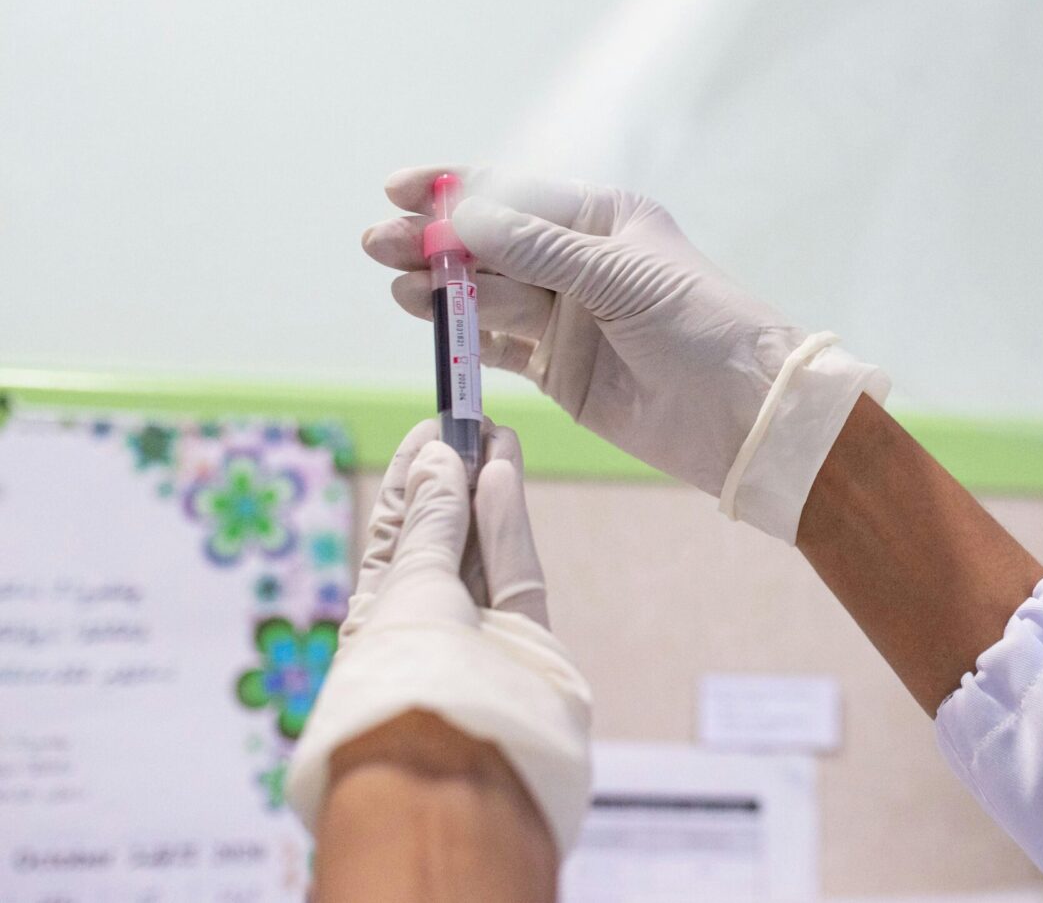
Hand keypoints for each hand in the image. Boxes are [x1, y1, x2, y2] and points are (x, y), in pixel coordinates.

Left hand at [287, 421, 591, 854]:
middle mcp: (428, 626)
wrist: (462, 759)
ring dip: (486, 488)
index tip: (429, 428)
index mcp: (378, 623)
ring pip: (483, 547)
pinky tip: (502, 470)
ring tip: (494, 433)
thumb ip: (432, 520)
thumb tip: (438, 457)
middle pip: (443, 538)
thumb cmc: (409, 672)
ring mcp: (481, 633)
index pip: (395, 537)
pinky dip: (508, 520)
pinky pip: (514, 569)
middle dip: (453, 478)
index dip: (412, 481)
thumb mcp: (408, 581)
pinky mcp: (527, 639)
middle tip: (467, 420)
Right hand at [363, 166, 888, 542]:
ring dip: (441, 286)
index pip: (515, 194)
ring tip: (400, 283)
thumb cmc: (701, 324)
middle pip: (491, 243)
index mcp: (603, 218)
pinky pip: (497, 342)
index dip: (455, 190)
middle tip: (379, 243)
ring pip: (487, 293)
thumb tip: (465, 215)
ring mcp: (566, 316)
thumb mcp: (618, 275)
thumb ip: (538, 247)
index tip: (401, 189)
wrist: (743, 412)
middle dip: (435, 241)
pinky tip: (425, 315)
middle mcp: (580, 261)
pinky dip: (461, 330)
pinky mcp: (558, 368)